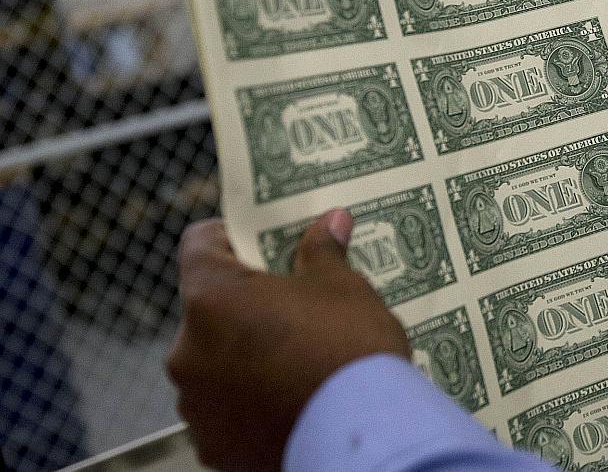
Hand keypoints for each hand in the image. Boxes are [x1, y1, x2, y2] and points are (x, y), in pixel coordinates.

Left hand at [167, 210, 409, 470]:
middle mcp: (187, 350)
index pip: (199, 244)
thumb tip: (331, 220)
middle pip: (207, 310)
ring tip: (293, 364)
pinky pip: (223, 412)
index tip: (259, 243)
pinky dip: (248, 404)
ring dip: (242, 358)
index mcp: (212, 297)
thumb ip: (323, 252)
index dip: (229, 237)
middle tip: (290, 310)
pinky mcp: (213, 446)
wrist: (361, 434)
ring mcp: (196, 404)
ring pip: (213, 364)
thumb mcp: (344, 289)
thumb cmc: (349, 348)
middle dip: (243, 307)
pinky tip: (287, 402)